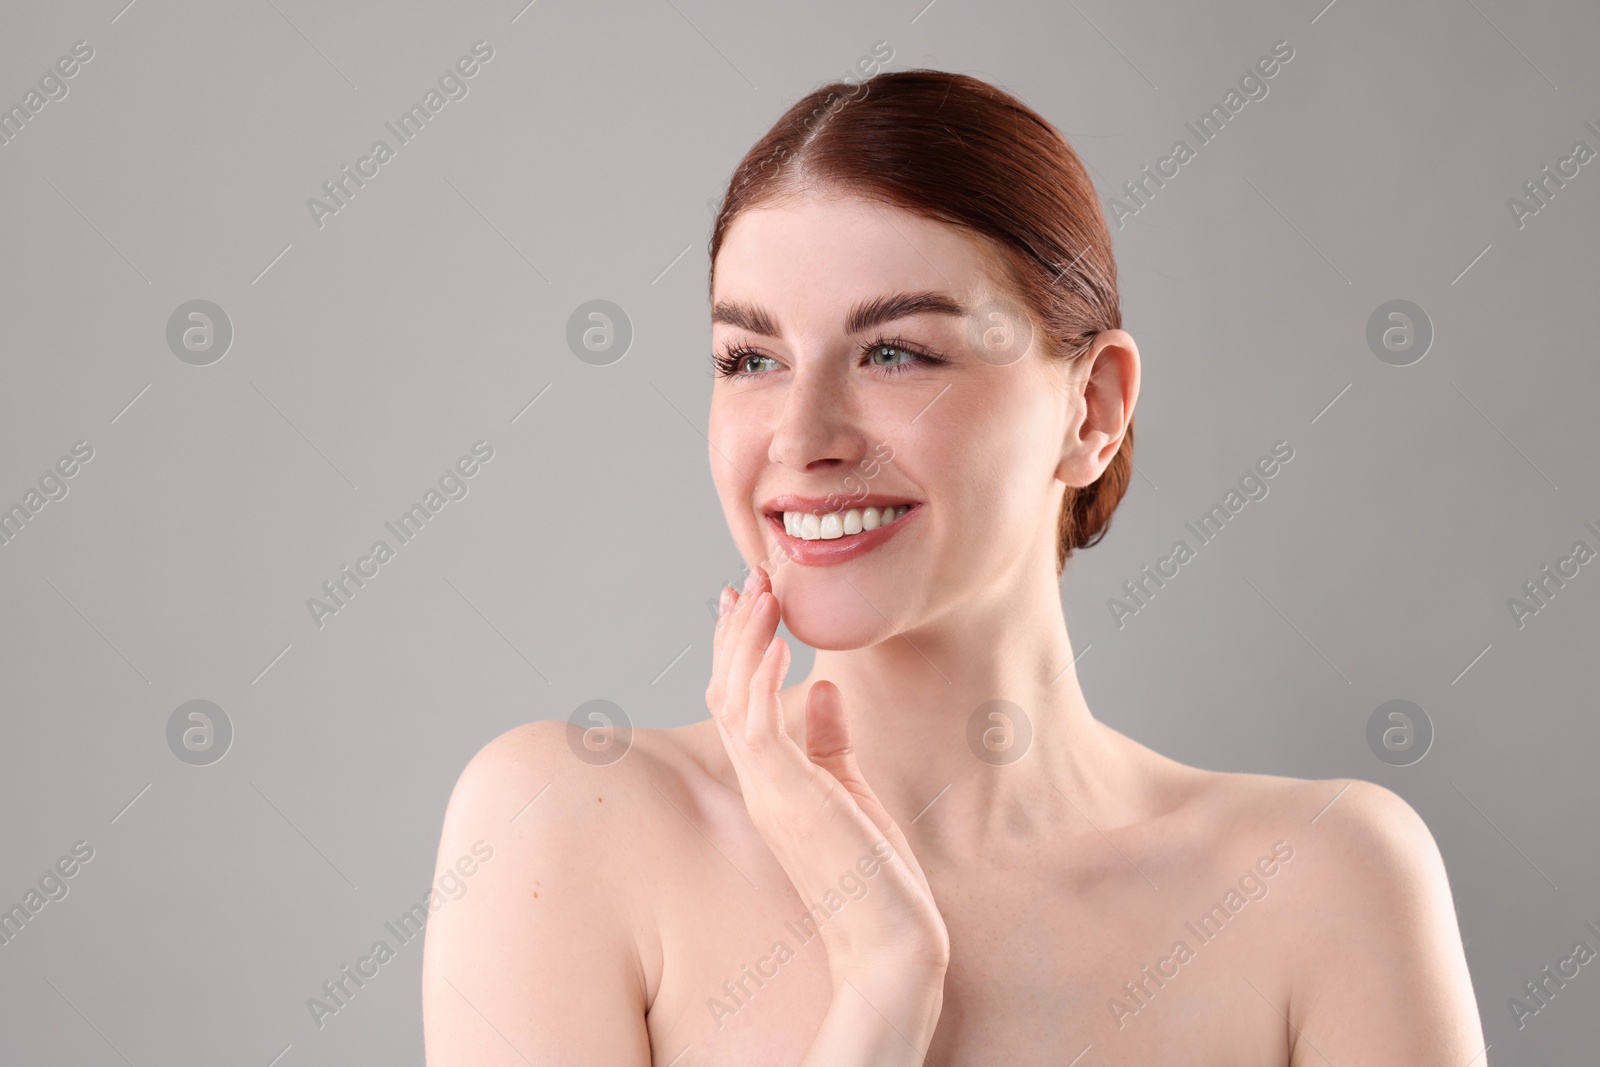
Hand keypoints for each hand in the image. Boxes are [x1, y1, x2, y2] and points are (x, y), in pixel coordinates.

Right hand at [705, 566, 949, 979]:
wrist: (889, 945)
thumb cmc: (874, 880)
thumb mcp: (851, 793)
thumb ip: (830, 741)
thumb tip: (822, 686)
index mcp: (771, 781)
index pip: (738, 700)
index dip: (738, 645)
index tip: (747, 597)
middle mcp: (759, 782)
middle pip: (726, 688)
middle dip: (735, 628)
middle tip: (749, 576)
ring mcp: (768, 790)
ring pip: (733, 696)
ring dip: (746, 636)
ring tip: (761, 587)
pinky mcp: (787, 796)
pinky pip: (758, 723)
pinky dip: (761, 673)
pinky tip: (779, 636)